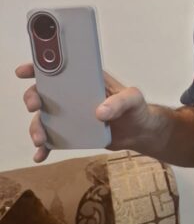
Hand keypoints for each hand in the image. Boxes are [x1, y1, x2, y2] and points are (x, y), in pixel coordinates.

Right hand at [15, 63, 157, 161]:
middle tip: (34, 106)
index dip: (40, 67)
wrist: (139, 133)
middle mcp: (73, 95)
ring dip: (36, 127)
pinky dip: (45, 148)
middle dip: (33, 97)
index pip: (60, 69)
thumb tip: (99, 113)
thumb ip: (120, 102)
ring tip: (40, 140)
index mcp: (86, 80)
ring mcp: (70, 115)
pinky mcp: (72, 133)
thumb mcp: (133, 99)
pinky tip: (40, 155)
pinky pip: (53, 140)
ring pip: (44, 118)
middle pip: (44, 93)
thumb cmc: (136, 109)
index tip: (24, 71)